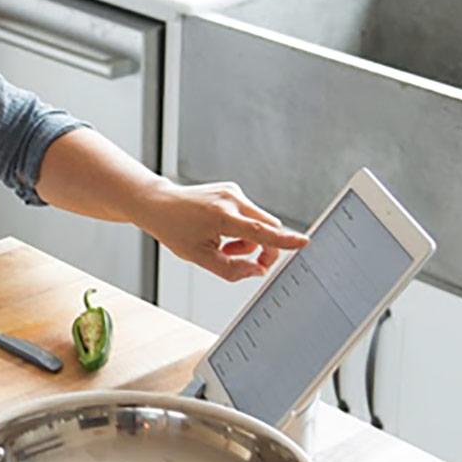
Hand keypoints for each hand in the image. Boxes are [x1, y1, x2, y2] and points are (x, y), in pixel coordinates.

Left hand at [144, 181, 308, 280]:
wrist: (157, 204)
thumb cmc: (174, 229)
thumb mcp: (198, 257)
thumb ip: (230, 270)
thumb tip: (258, 271)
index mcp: (222, 216)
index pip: (260, 231)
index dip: (284, 241)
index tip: (304, 242)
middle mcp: (231, 199)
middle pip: (267, 227)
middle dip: (261, 247)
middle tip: (240, 260)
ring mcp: (232, 192)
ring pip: (259, 222)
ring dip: (248, 239)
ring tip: (222, 245)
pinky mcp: (231, 190)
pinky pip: (249, 214)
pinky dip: (241, 227)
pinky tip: (220, 230)